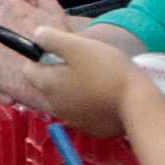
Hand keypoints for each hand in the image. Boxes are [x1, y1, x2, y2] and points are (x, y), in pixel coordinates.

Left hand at [11, 27, 143, 138]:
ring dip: (73, 89)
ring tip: (96, 78)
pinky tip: (104, 96)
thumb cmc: (107, 70)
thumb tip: (37, 36)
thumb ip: (53, 39)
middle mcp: (54, 106)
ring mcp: (72, 120)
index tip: (60, 50)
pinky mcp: (90, 129)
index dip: (40, 56)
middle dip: (58, 72)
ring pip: (64, 99)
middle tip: (83, 61)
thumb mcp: (78, 46)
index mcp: (48, 84)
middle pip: (47, 85)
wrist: (136, 104)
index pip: (28, 68)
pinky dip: (88, 104)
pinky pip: (82, 113)